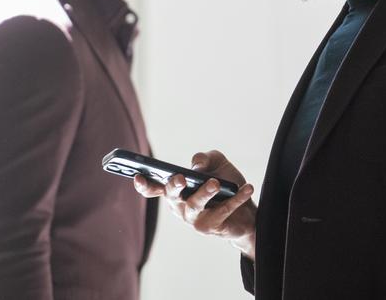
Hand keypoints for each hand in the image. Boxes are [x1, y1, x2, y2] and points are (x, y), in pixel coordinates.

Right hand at [133, 150, 256, 258]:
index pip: (154, 188)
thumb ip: (206, 158)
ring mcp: (193, 219)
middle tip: (181, 178)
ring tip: (217, 183)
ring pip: (195, 205)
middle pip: (171, 195)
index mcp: (175, 190)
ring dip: (205, 193)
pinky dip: (236, 199)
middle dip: (174, 186)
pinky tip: (247, 188)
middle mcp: (179, 206)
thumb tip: (197, 165)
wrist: (246, 211)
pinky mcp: (210, 227)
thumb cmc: (225, 185)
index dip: (143, 184)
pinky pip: (222, 211)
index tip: (137, 175)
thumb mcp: (217, 163)